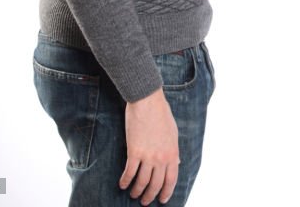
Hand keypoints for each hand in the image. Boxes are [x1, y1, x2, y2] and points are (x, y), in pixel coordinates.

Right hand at [120, 88, 179, 204]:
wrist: (148, 102)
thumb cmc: (161, 115)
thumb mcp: (173, 134)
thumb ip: (174, 151)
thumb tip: (176, 163)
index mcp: (173, 153)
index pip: (171, 179)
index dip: (166, 192)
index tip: (162, 200)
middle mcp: (162, 157)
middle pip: (156, 184)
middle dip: (150, 196)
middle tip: (144, 201)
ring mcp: (148, 155)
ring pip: (142, 182)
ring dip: (137, 191)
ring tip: (133, 194)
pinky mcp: (134, 152)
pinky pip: (129, 172)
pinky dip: (125, 181)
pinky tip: (122, 184)